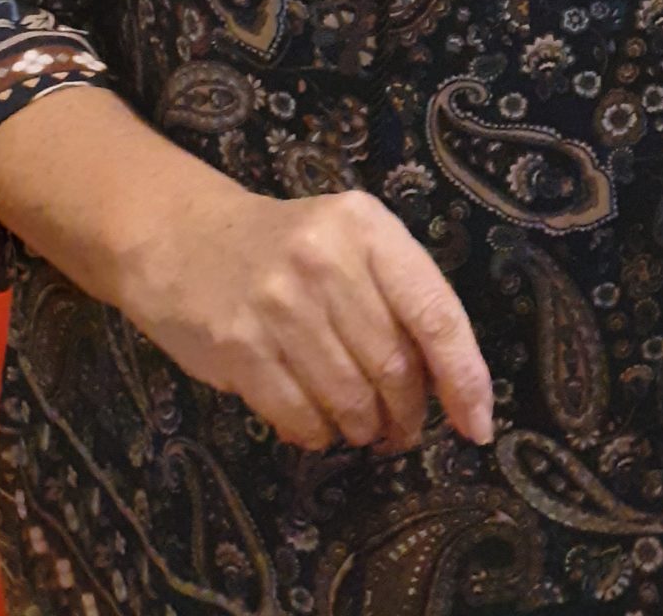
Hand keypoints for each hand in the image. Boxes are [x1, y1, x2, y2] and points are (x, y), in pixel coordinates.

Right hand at [118, 178, 494, 454]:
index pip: (436, 313)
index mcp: (368, 227)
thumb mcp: (351, 243)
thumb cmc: (288, 247)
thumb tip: (448, 390)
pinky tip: (315, 422)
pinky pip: (301, 417)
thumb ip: (399, 299)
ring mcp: (279, 303)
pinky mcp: (239, 346)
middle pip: (394, 367)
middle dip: (407, 414)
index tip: (477, 425)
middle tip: (401, 428)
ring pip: (350, 400)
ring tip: (360, 427)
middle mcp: (326, 259)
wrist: (185, 237)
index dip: (465, 378)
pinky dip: (317, 434)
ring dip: (363, 429)